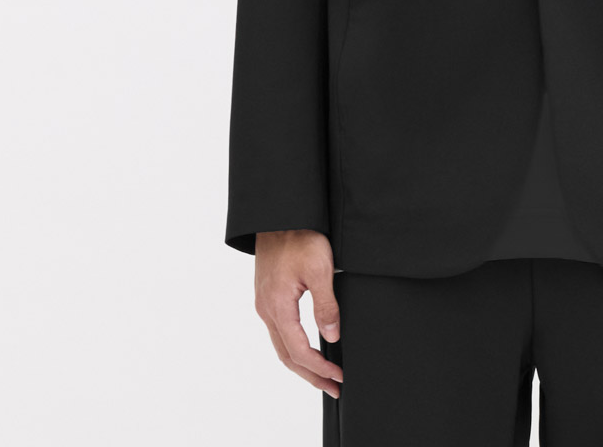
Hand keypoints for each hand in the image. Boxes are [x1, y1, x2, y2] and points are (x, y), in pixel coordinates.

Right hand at [254, 229, 343, 399]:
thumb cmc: (299, 236)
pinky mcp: (267, 296)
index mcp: (278, 307)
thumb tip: (332, 335)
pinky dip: (293, 347)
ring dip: (301, 364)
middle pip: (287, 356)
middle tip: (333, 388)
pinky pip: (279, 331)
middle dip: (311, 375)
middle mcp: (266, 309)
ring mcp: (264, 303)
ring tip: (322, 375)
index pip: (299, 350)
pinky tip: (305, 348)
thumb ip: (325, 305)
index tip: (338, 375)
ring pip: (281, 345)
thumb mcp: (320, 269)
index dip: (319, 367)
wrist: (280, 214)